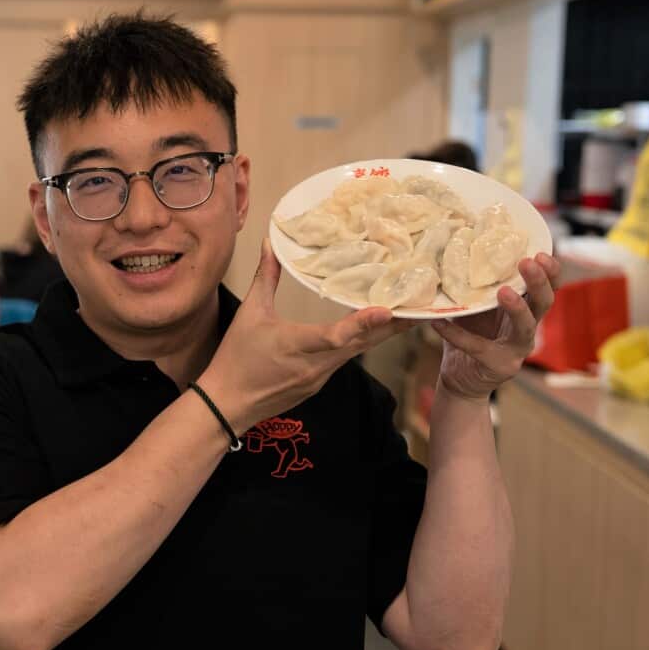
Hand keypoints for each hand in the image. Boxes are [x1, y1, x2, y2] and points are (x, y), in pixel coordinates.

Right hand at [198, 239, 415, 433]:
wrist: (227, 406)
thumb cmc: (236, 357)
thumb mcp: (250, 313)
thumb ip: (266, 277)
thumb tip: (268, 243)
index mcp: (299, 344)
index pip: (337, 335)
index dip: (364, 322)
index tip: (388, 309)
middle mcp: (317, 364)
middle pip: (363, 342)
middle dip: (394, 324)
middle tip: (422, 304)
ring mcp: (321, 377)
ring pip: (358, 351)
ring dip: (381, 333)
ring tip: (406, 312)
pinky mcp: (319, 384)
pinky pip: (345, 360)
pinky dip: (360, 344)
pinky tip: (371, 331)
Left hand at [431, 253, 559, 400]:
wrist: (460, 377)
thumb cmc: (471, 334)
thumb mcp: (476, 306)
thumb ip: (477, 285)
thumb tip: (456, 250)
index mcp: (525, 309)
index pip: (547, 287)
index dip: (549, 271)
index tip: (540, 252)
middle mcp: (527, 328)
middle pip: (544, 303)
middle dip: (539, 282)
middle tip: (527, 262)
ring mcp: (516, 349)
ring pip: (525, 327)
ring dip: (517, 308)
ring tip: (504, 291)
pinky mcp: (499, 366)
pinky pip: (477, 346)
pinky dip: (456, 334)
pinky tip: (438, 324)